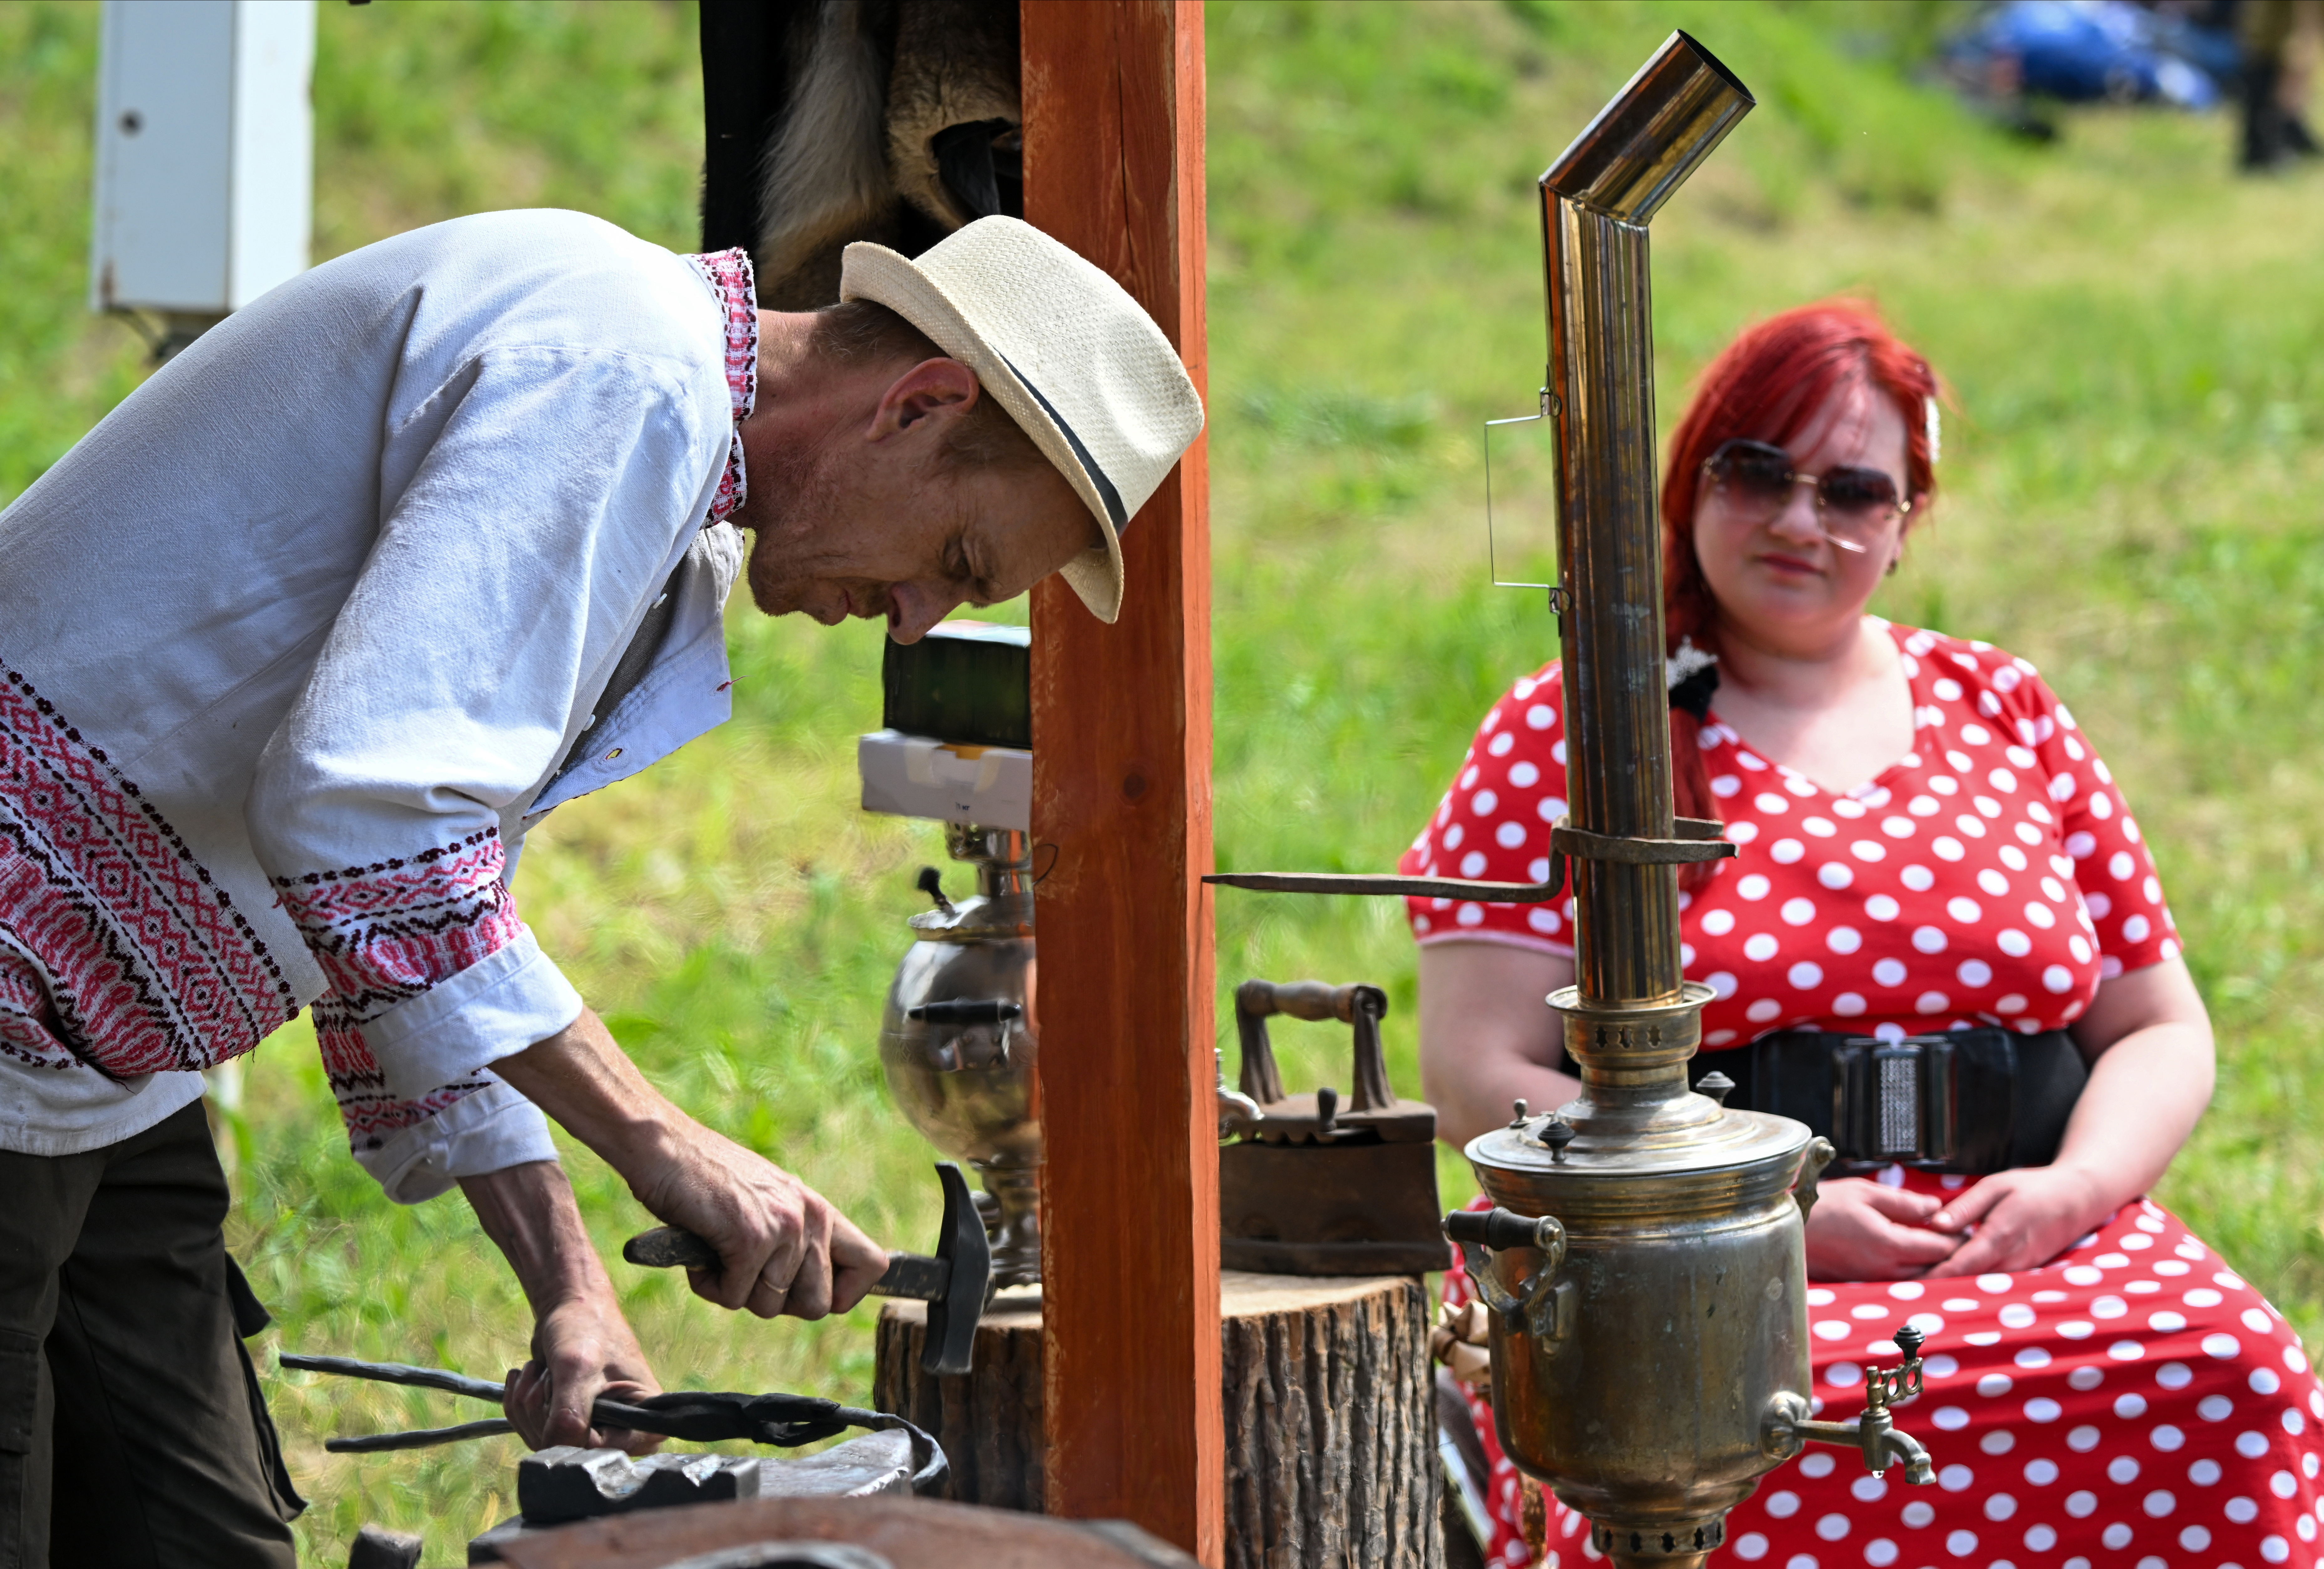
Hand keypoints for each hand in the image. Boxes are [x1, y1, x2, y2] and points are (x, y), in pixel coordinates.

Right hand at [489, 1011, 889, 1320]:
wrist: (663, 1145)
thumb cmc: (706, 1180)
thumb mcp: (767, 1204)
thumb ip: (796, 1240)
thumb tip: (820, 1298)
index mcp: (819, 1209)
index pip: (873, 1265)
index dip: (843, 1294)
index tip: (804, 1292)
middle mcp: (811, 1217)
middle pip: (817, 1306)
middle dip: (776, 1302)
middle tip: (743, 1271)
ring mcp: (783, 1227)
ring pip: (770, 1307)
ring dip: (734, 1291)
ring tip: (716, 1250)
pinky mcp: (750, 1238)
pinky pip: (733, 1297)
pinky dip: (708, 1285)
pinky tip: (698, 1250)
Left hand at [504, 1288, 661, 1454]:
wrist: (568, 1306)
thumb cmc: (585, 1328)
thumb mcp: (578, 1368)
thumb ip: (570, 1415)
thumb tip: (556, 1453)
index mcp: (644, 1423)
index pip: (598, 1452)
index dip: (571, 1430)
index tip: (564, 1395)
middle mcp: (622, 1432)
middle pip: (565, 1449)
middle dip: (543, 1411)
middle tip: (550, 1376)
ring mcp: (592, 1427)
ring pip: (543, 1441)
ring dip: (529, 1402)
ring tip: (542, 1370)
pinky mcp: (567, 1421)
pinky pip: (530, 1431)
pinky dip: (521, 1401)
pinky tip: (532, 1376)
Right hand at [1805, 1178, 1962, 1280]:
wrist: (1788, 1227)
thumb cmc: (1823, 1205)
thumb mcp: (1865, 1192)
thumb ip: (1904, 1202)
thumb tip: (1935, 1207)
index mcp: (1888, 1243)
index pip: (1939, 1248)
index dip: (1957, 1238)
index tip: (1966, 1227)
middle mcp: (1884, 1268)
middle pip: (1933, 1268)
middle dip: (1949, 1255)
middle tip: (1961, 1239)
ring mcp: (1873, 1278)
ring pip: (1917, 1278)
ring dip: (1932, 1265)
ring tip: (1941, 1249)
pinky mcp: (1863, 1282)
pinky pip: (1898, 1281)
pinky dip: (1912, 1272)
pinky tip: (1913, 1258)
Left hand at [1922, 1165, 2108, 1276]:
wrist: (2080, 1198)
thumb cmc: (2034, 1188)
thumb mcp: (1996, 1186)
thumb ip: (1965, 1208)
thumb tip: (1935, 1224)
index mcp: (2000, 1235)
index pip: (1960, 1265)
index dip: (1933, 1276)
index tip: (1908, 1281)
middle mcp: (2011, 1258)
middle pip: (1968, 1281)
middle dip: (1937, 1284)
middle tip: (1904, 1286)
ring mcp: (2021, 1268)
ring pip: (1981, 1284)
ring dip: (1953, 1285)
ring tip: (1920, 1284)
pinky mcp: (2026, 1270)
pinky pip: (1995, 1281)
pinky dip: (1974, 1281)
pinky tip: (1951, 1277)